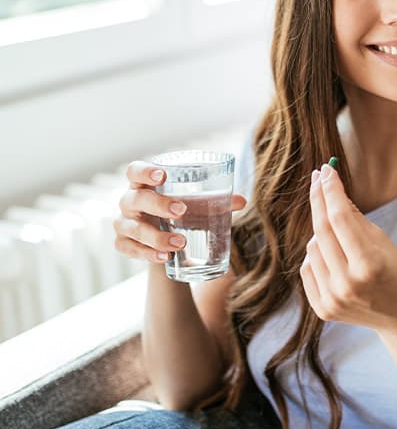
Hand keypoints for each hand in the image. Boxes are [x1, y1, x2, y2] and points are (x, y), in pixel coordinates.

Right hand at [113, 160, 246, 263]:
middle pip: (135, 199)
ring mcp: (123, 223)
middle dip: (157, 204)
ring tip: (180, 243)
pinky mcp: (123, 244)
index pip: (135, 171)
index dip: (145, 171)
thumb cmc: (181, 212)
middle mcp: (129, 201)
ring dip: (156, 236)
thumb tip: (242, 201)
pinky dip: (147, 254)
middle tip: (181, 211)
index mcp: (144, 183)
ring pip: (132, 228)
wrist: (166, 240)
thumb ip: (217, 201)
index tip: (163, 175)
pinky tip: (165, 258)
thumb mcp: (197, 205)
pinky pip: (129, 249)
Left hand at [300, 163, 396, 331]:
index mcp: (368, 265)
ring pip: (312, 247)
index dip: (331, 190)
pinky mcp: (322, 309)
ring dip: (321, 232)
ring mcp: (332, 299)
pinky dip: (317, 254)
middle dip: (319, 199)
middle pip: (321, 230)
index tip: (327, 170)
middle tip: (319, 178)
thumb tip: (332, 191)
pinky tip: (333, 255)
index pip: (339, 218)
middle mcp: (346, 284)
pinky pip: (308, 268)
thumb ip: (355, 218)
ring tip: (340, 235)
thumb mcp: (383, 241)